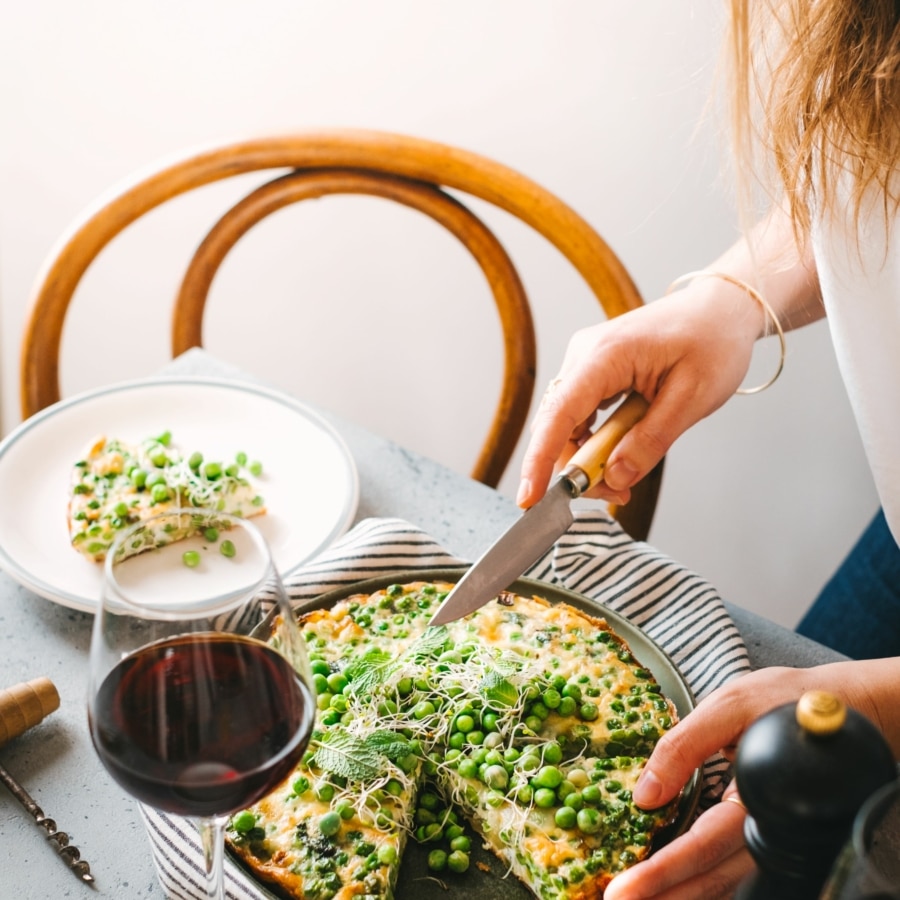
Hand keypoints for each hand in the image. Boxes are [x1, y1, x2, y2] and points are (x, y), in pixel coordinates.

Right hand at [517, 281, 761, 508]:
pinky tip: (621, 450)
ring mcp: (586, 362)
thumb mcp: (692, 398)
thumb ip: (651, 440)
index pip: (558, 414)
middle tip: (616, 491)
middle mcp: (585, 355)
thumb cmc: (713, 340)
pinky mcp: (594, 371)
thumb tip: (615, 476)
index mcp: (606, 355)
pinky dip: (595, 441)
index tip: (530, 497)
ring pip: (566, 425)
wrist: (722, 308)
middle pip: (556, 425)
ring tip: (625, 474)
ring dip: (588, 456)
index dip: (539, 459)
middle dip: (575, 466)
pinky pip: (580, 416)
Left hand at [604, 661, 899, 898]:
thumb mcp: (731, 705)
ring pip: (723, 884)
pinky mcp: (765, 836)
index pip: (704, 847)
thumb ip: (685, 746)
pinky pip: (730, 870)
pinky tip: (668, 885)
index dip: (663, 871)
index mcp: (758, 800)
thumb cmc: (790, 702)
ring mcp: (771, 839)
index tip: (625, 889)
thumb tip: (644, 793)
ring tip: (635, 898)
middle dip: (663, 895)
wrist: (848, 710)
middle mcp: (768, 831)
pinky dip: (697, 881)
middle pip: (712, 879)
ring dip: (678, 894)